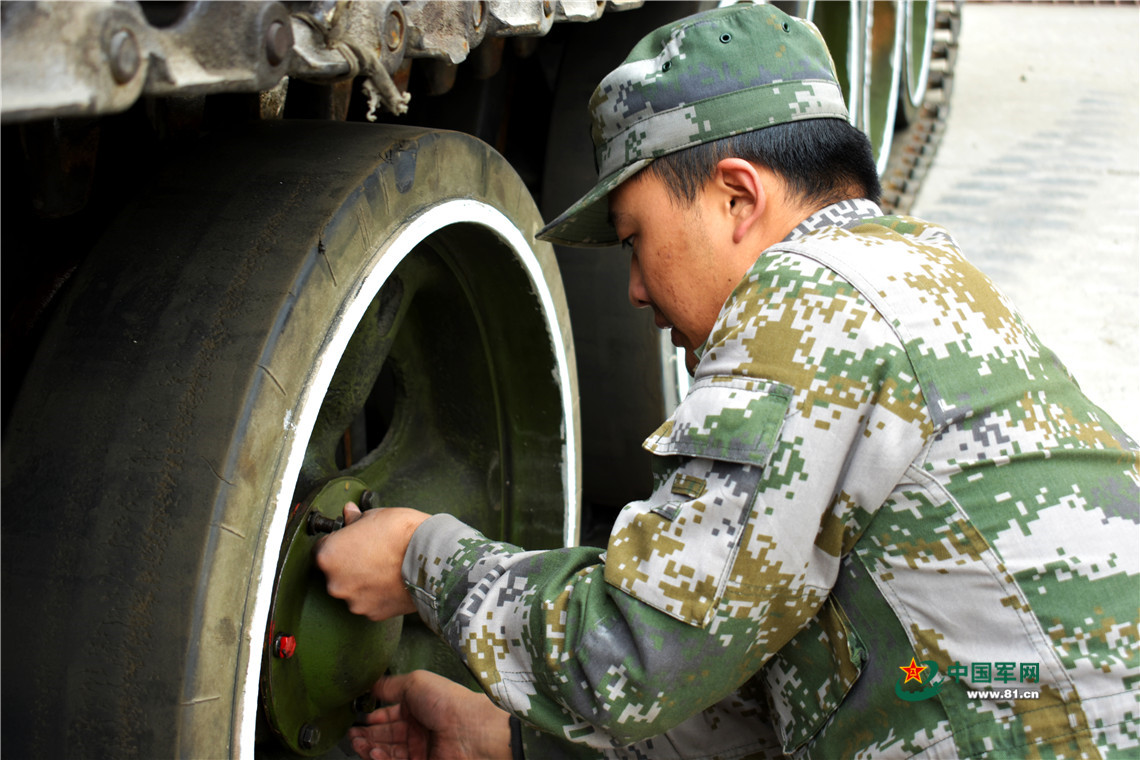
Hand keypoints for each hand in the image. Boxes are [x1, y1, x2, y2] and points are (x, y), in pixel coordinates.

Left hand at [314, 503, 430, 620]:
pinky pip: (369, 602)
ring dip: (362, 581)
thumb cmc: (402, 534)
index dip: (337, 543)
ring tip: (385, 568)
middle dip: (349, 564)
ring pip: (352, 589)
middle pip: (335, 573)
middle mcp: (335, 583)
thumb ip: (356, 519)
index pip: (321, 549)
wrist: (431, 560)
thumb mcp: (375, 516)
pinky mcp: (372, 613)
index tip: (349, 540)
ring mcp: (354, 601)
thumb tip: (349, 513)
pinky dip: (377, 594)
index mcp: (329, 556)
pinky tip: (391, 581)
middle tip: (370, 553)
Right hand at [348, 670, 512, 759]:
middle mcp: (418, 729)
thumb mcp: (415, 682)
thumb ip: (390, 686)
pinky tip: (372, 753)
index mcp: (418, 707)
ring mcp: (419, 749)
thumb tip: (371, 684)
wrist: (469, 730)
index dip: (372, 718)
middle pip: (385, 735)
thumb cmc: (447, 702)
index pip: (388, 715)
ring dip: (369, 747)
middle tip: (352, 734)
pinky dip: (380, 759)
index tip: (357, 719)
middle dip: (366, 735)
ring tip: (358, 743)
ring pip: (387, 751)